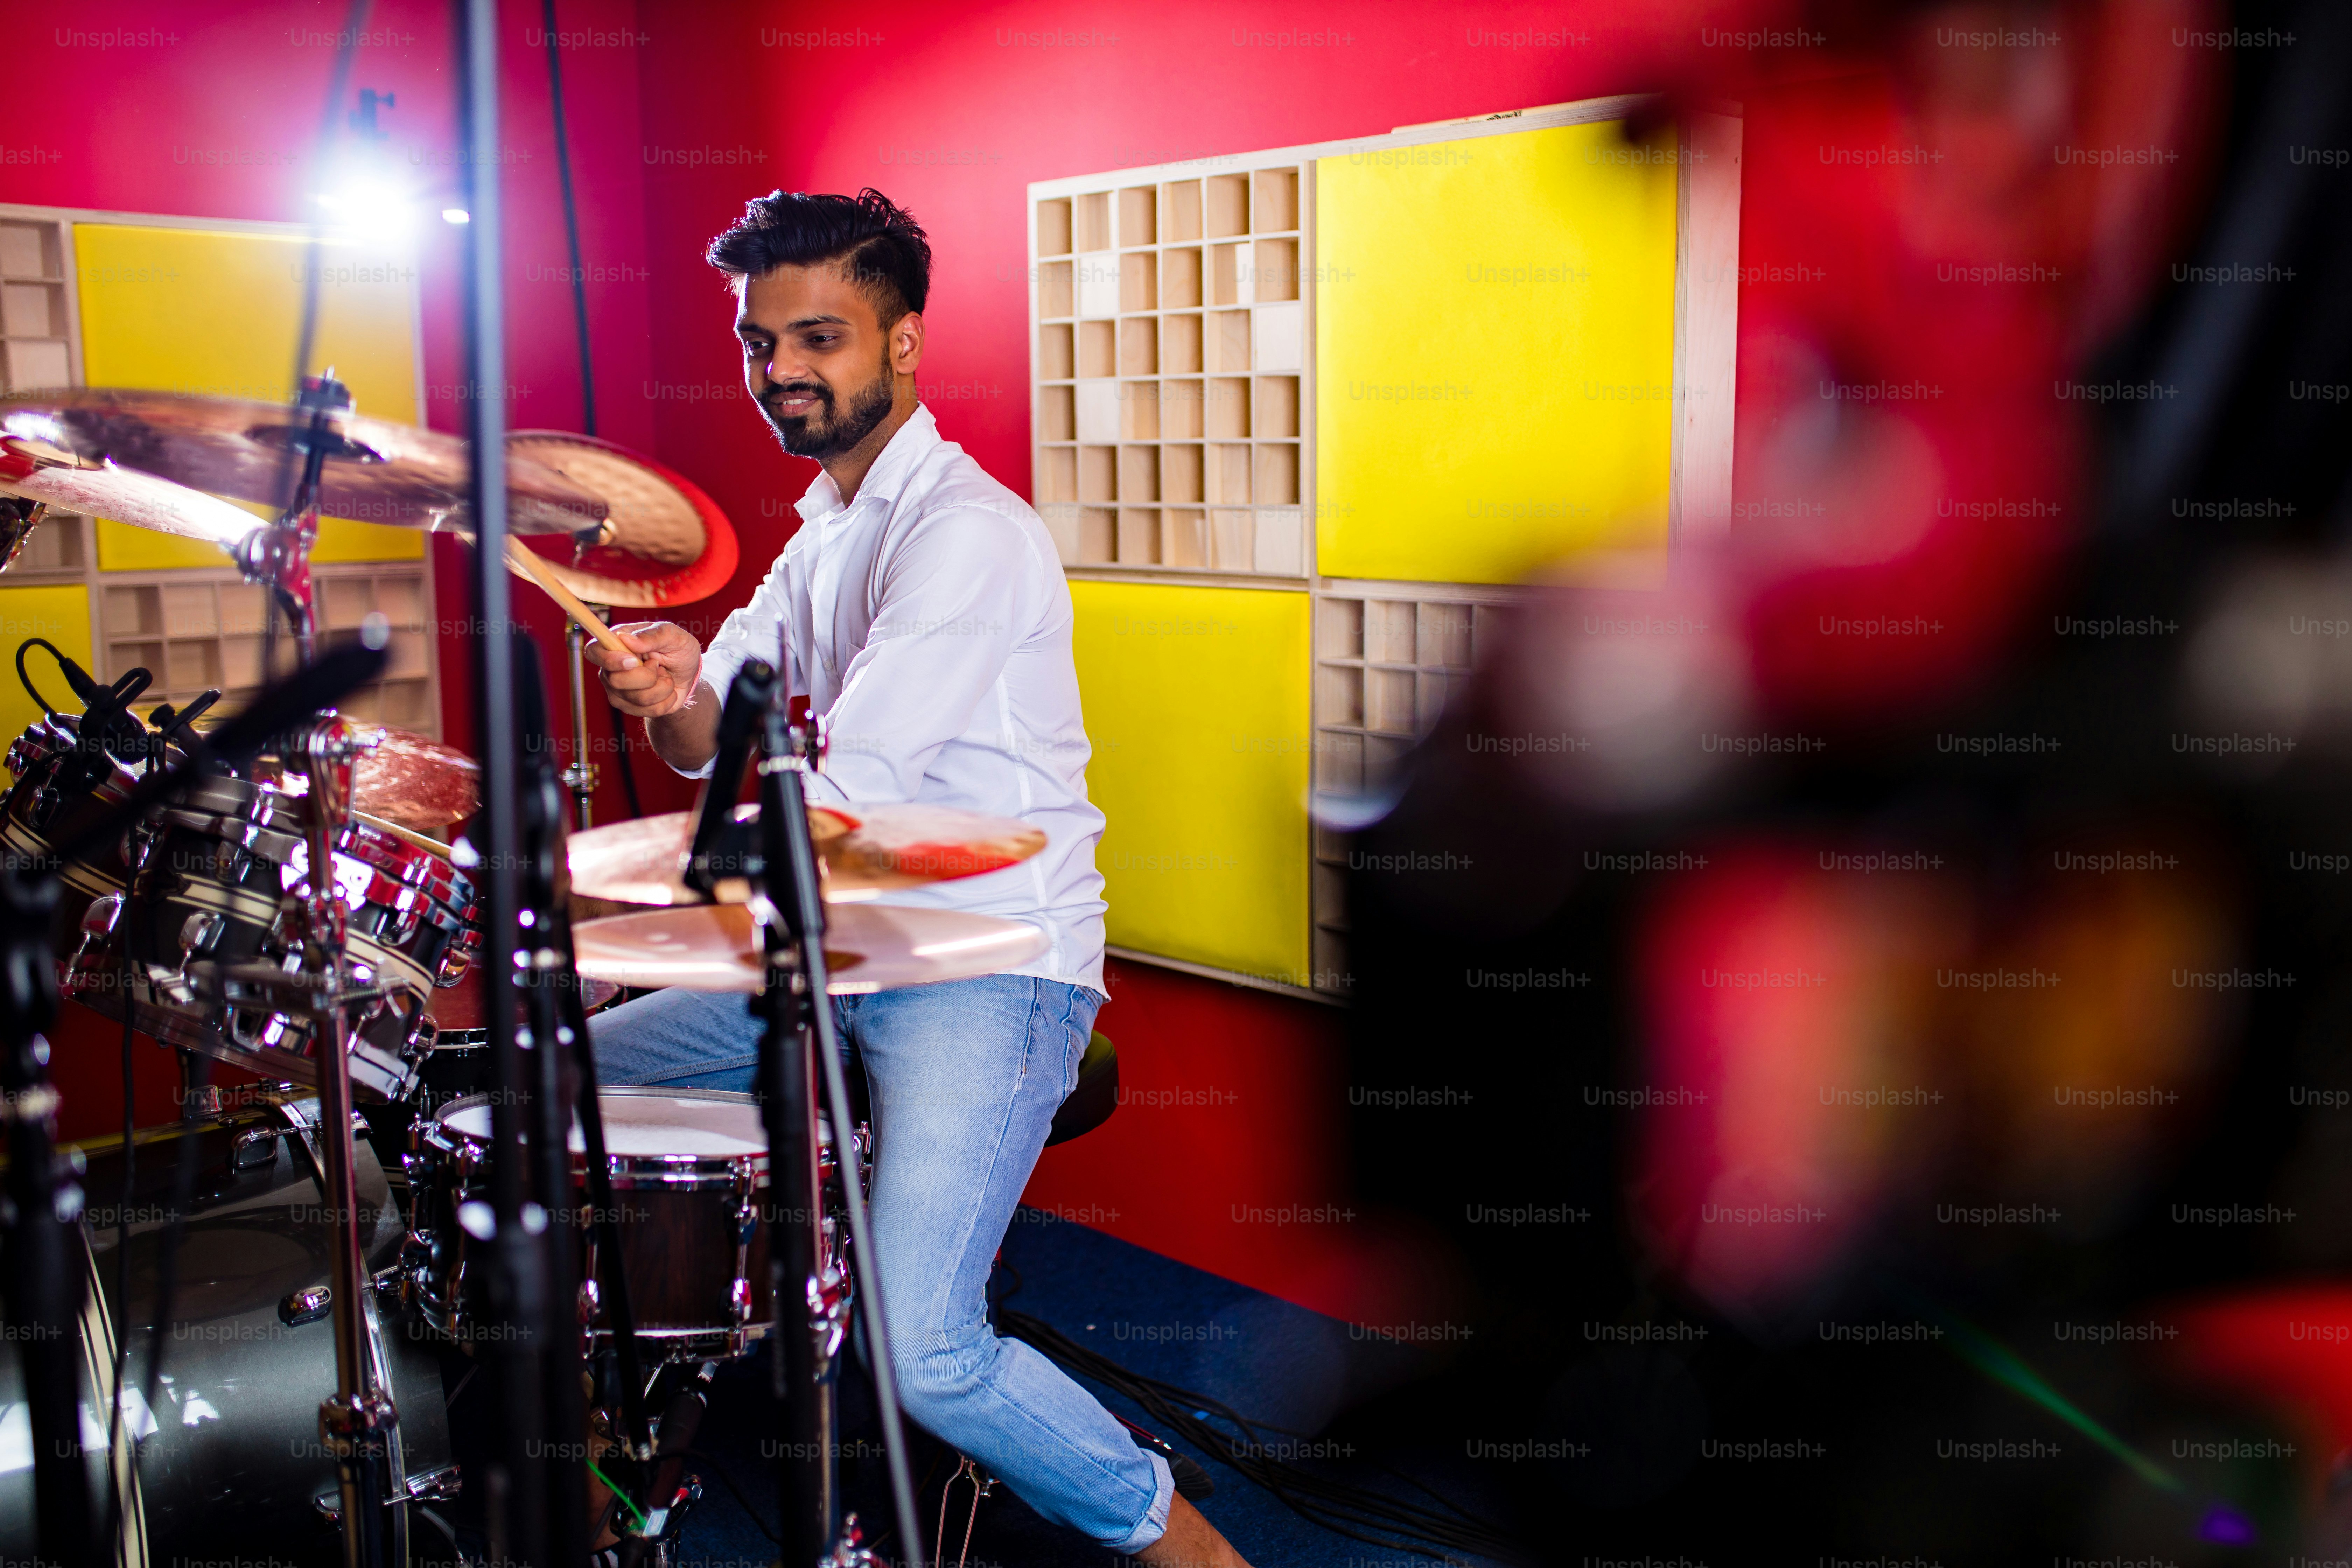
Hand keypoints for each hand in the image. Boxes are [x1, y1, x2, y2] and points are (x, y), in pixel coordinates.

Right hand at [587, 621, 701, 718]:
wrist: (688, 671)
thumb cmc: (676, 647)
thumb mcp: (671, 634)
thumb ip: (650, 635)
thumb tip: (626, 639)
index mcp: (615, 644)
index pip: (594, 652)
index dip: (609, 659)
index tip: (633, 661)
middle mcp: (610, 669)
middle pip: (616, 681)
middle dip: (648, 676)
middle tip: (658, 665)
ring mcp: (618, 690)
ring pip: (638, 698)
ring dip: (663, 687)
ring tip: (665, 675)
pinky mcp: (630, 707)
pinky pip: (650, 711)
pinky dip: (667, 699)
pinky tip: (666, 688)